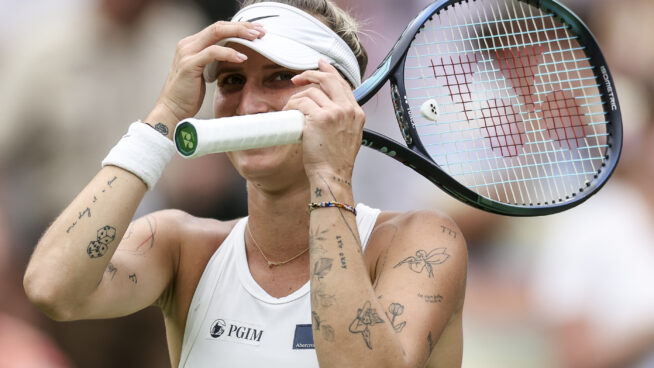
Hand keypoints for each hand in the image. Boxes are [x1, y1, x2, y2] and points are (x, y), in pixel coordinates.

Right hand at [146, 21, 264, 132]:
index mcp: (192, 44)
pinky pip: (212, 52)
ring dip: (239, 34)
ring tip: (257, 39)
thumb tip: (233, 55)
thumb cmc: (188, 96)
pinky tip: (242, 58)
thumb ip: (214, 61)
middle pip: (219, 26)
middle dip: (242, 27)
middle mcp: (188, 44)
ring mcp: (187, 53)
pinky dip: (229, 53)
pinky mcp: (189, 64)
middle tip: (261, 31)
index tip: (257, 30)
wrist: (171, 111)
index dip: (238, 27)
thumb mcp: (204, 73)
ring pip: (217, 33)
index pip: (218, 28)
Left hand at [285, 59, 364, 180]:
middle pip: (329, 79)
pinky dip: (291, 106)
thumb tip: (323, 107)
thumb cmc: (335, 161)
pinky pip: (301, 102)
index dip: (330, 72)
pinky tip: (289, 114)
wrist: (332, 175)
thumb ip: (341, 120)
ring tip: (290, 110)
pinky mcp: (320, 118)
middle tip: (297, 79)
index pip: (343, 84)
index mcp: (356, 113)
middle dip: (311, 74)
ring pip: (311, 92)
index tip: (321, 64)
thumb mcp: (347, 137)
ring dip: (296, 98)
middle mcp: (348, 110)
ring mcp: (335, 112)